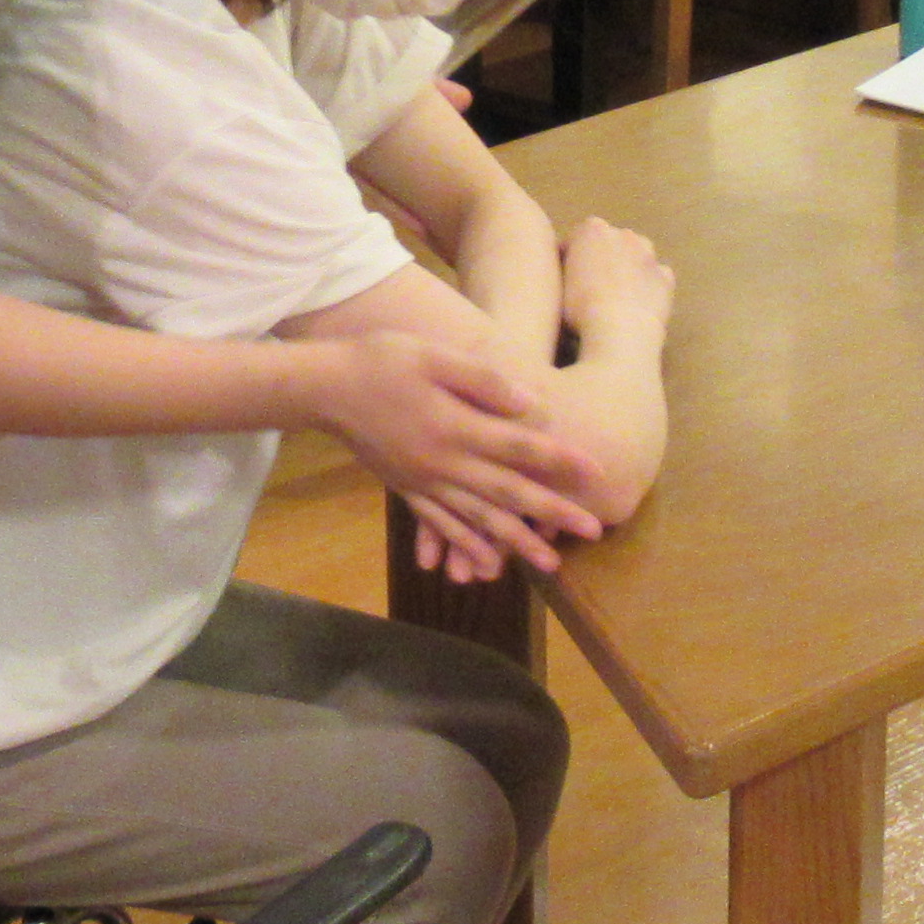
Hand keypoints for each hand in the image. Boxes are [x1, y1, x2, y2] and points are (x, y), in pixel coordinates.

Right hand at [310, 329, 601, 571]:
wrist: (325, 388)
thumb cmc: (382, 362)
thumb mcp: (435, 356)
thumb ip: (483, 381)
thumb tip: (532, 404)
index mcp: (456, 427)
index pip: (520, 448)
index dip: (561, 462)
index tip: (597, 474)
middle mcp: (444, 463)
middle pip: (509, 493)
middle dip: (553, 513)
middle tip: (595, 531)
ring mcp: (424, 482)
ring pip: (479, 520)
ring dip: (517, 543)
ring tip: (551, 564)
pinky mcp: (407, 490)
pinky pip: (442, 526)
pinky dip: (466, 547)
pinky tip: (486, 566)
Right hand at [559, 215, 672, 345]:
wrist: (621, 331)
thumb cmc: (580, 308)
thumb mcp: (557, 286)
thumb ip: (563, 272)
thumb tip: (567, 274)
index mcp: (592, 230)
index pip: (575, 239)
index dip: (568, 260)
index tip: (563, 280)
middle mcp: (624, 234)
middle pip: (609, 243)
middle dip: (601, 259)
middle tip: (590, 288)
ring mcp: (649, 256)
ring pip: (636, 255)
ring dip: (627, 268)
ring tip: (616, 296)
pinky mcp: (666, 279)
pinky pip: (655, 277)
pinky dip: (648, 286)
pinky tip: (638, 305)